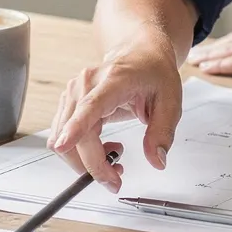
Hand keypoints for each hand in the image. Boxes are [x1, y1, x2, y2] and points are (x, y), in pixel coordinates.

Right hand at [45, 39, 182, 192]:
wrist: (140, 52)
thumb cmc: (153, 72)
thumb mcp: (171, 101)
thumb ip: (163, 132)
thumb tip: (157, 160)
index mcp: (113, 81)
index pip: (90, 107)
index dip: (75, 128)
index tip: (64, 145)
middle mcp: (85, 85)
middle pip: (75, 134)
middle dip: (92, 166)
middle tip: (116, 179)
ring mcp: (72, 93)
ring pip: (61, 139)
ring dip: (84, 161)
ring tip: (114, 157)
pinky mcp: (68, 103)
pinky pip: (62, 136)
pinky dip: (79, 151)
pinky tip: (103, 146)